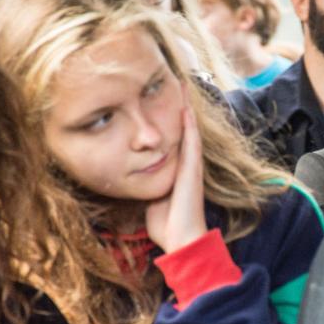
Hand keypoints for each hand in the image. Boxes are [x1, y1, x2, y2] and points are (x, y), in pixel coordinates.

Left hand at [145, 101, 207, 252]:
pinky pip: (191, 143)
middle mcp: (187, 166)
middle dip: (182, 107)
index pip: (175, 140)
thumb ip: (146, 184)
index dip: (172, 120)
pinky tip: (185, 109)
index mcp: (177, 172)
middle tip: (179, 83)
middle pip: (185, 129)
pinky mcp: (192, 171)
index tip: (163, 100)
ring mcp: (191, 167)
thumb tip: (131, 176)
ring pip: (190, 131)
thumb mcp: (151, 199)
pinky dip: (189, 126)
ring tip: (184, 87)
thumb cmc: (166, 225)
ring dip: (187, 109)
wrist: (181, 241)